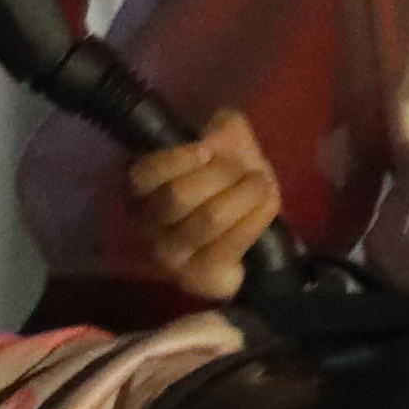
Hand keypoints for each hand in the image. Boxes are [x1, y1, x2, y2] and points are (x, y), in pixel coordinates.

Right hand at [123, 111, 283, 305]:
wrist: (250, 225)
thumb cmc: (228, 180)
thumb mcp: (225, 142)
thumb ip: (220, 129)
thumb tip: (216, 133)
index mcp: (140, 189)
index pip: (143, 175)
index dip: (176, 159)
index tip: (207, 149)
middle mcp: (146, 225)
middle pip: (179, 195)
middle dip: (222, 175)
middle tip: (244, 169)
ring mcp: (170, 257)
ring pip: (208, 219)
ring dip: (244, 195)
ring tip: (260, 184)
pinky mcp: (198, 279)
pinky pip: (229, 246)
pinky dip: (254, 219)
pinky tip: (268, 204)